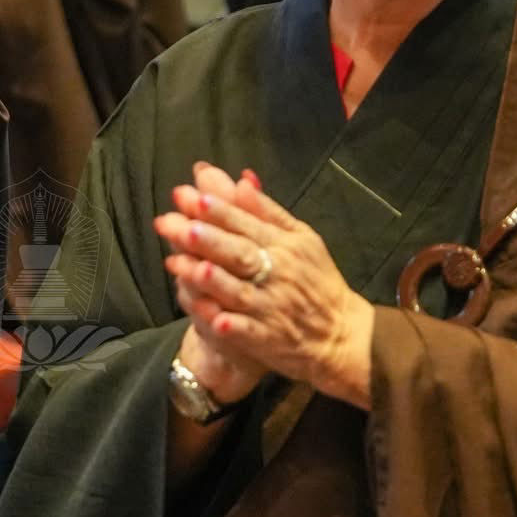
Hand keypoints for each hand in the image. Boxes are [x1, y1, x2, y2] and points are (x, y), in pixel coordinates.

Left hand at [154, 163, 374, 409]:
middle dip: (206, 238)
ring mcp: (272, 307)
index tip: (190, 196)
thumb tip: (241, 178)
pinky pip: (249, 332)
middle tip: (173, 224)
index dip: (219, 211)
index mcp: (285, 245)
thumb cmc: (316, 280)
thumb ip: (268, 211)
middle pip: (238, 253)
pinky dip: (233, 326)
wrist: (343, 334)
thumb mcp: (301, 238)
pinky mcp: (270, 339)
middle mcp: (278, 273)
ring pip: (238, 291)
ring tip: (178, 263)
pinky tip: (214, 320)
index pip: (247, 224)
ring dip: (210, 278)